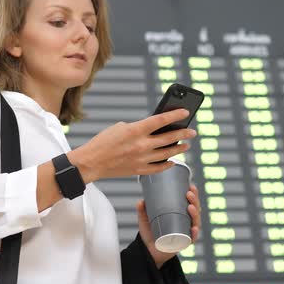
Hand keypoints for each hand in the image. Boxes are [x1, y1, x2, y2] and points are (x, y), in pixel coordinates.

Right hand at [68, 109, 196, 182]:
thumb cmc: (103, 142)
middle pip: (168, 138)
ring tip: (186, 145)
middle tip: (192, 132)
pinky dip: (167, 164)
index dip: (176, 115)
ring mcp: (141, 159)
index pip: (161, 120)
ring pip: (167, 154)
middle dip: (183, 134)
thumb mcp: (120, 128)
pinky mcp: (139, 170)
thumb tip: (153, 130)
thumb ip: (138, 128)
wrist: (91, 162)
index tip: (186, 113)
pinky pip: (158, 168)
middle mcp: (141, 145)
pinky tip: (172, 161)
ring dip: (178, 149)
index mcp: (136, 130)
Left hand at [137, 184, 200, 268]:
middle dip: (195, 201)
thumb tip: (141, 201)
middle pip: (195, 211)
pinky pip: (191, 239)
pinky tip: (193, 228)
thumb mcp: (146, 220)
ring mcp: (185, 233)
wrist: (148, 251)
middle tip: (189, 194)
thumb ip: (142, 211)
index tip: (191, 186)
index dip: (193, 195)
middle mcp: (185, 223)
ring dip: (195, 214)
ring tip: (190, 207)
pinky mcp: (183, 243)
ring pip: (195, 222)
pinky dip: (194, 234)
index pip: (190, 203)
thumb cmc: (150, 233)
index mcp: (180, 215)